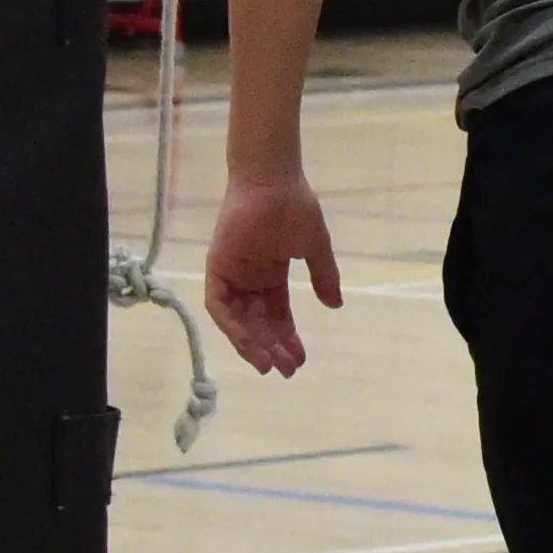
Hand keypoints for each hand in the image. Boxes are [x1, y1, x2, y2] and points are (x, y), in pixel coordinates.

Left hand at [202, 170, 345, 380]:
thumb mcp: (315, 249)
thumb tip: (335, 305)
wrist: (273, 182)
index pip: (277, 316)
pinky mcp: (217, 270)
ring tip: (269, 364)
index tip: (300, 360)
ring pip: (237, 321)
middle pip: (258, 323)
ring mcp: (231, 276)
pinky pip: (220, 306)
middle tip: (286, 370)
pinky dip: (233, 326)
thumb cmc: (296, 208)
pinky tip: (250, 342)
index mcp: (270, 275)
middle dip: (271, 348)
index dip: (288, 338)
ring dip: (251, 344)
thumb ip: (324, 277)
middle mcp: (248, 280)